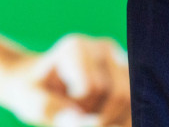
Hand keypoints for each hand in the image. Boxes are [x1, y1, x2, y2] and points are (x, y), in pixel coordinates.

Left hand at [0, 34, 131, 126]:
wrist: (40, 83)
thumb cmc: (34, 91)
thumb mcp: (30, 101)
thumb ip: (53, 111)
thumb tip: (84, 122)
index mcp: (76, 48)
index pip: (93, 88)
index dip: (80, 109)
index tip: (62, 112)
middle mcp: (103, 48)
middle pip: (119, 94)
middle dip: (100, 118)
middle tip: (78, 119)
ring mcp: (121, 60)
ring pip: (133, 101)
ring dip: (113, 121)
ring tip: (90, 118)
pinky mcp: (131, 76)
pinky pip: (138, 105)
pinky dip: (123, 121)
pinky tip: (105, 121)